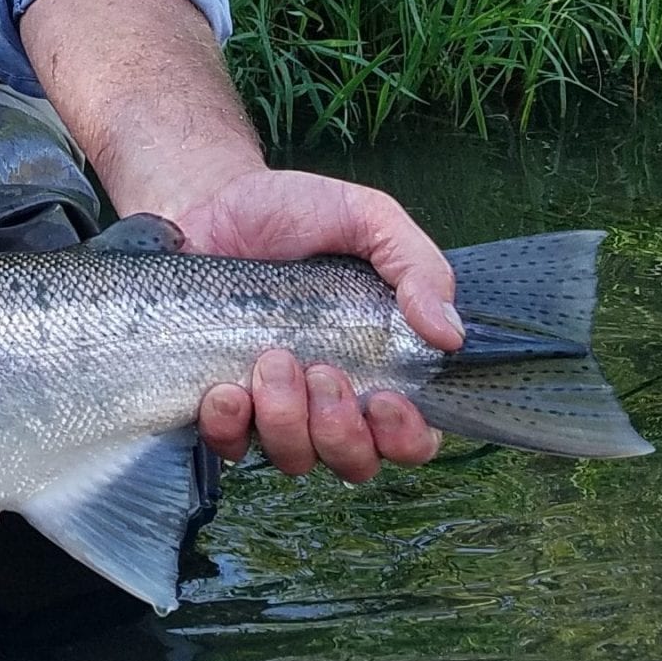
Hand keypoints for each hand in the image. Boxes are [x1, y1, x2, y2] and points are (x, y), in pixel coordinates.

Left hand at [180, 168, 460, 481]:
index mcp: (376, 364)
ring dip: (287, 420)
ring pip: (294, 457)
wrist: (211, 199)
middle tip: (320, 371)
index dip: (405, 437)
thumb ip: (417, 266)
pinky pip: (228, 444)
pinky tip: (226, 389)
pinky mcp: (219, 399)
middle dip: (340, 428)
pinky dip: (229, 426)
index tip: (386, 400)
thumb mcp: (367, 217)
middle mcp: (327, 397)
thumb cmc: (293, 211)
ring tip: (271, 359)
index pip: (409, 438)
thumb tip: (450, 334)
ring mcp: (271, 403)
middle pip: (353, 461)